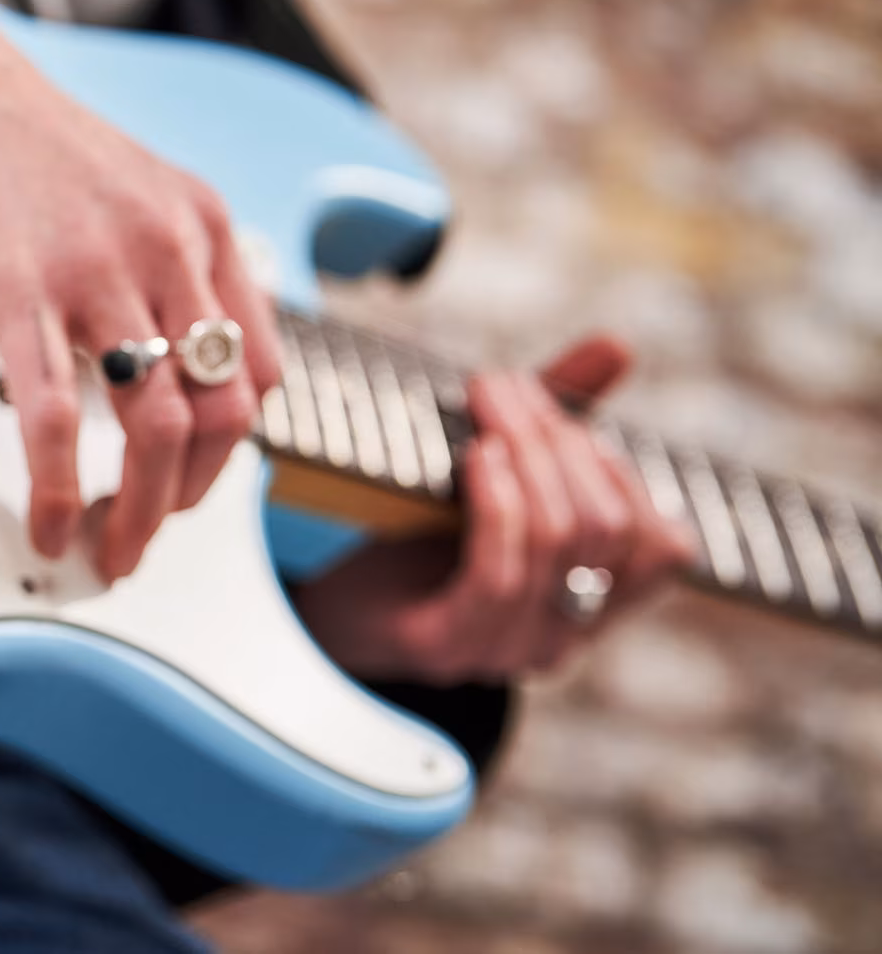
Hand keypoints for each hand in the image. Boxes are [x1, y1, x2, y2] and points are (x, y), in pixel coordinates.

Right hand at [0, 0, 280, 578]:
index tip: (190, 482)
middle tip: (144, 534)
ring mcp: (96, 271)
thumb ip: (156, 264)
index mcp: (199, 225)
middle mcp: (167, 248)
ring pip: (155, 427)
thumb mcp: (125, 188)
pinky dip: (58, 488)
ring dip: (139, 513)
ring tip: (106, 551)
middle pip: (221, 413)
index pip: (258, 371)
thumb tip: (154, 358)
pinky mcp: (19, 290)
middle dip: (190, 498)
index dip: (230, 450)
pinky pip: (56, 416)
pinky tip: (47, 523)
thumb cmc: (8, 129)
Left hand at [291, 334, 697, 683]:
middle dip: (561, 440)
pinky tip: (477, 456)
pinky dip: (497, 505)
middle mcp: (561, 638)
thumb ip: (557, 420)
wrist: (333, 604)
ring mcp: (505, 649)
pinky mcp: (444, 648)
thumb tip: (617, 345)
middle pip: (606, 529)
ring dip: (528, 454)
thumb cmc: (416, 534)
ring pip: (558, 543)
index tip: (566, 417)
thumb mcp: (494, 474)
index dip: (624, 474)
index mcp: (589, 605)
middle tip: (507, 385)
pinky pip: (499, 577)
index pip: (662, 549)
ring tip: (488, 402)